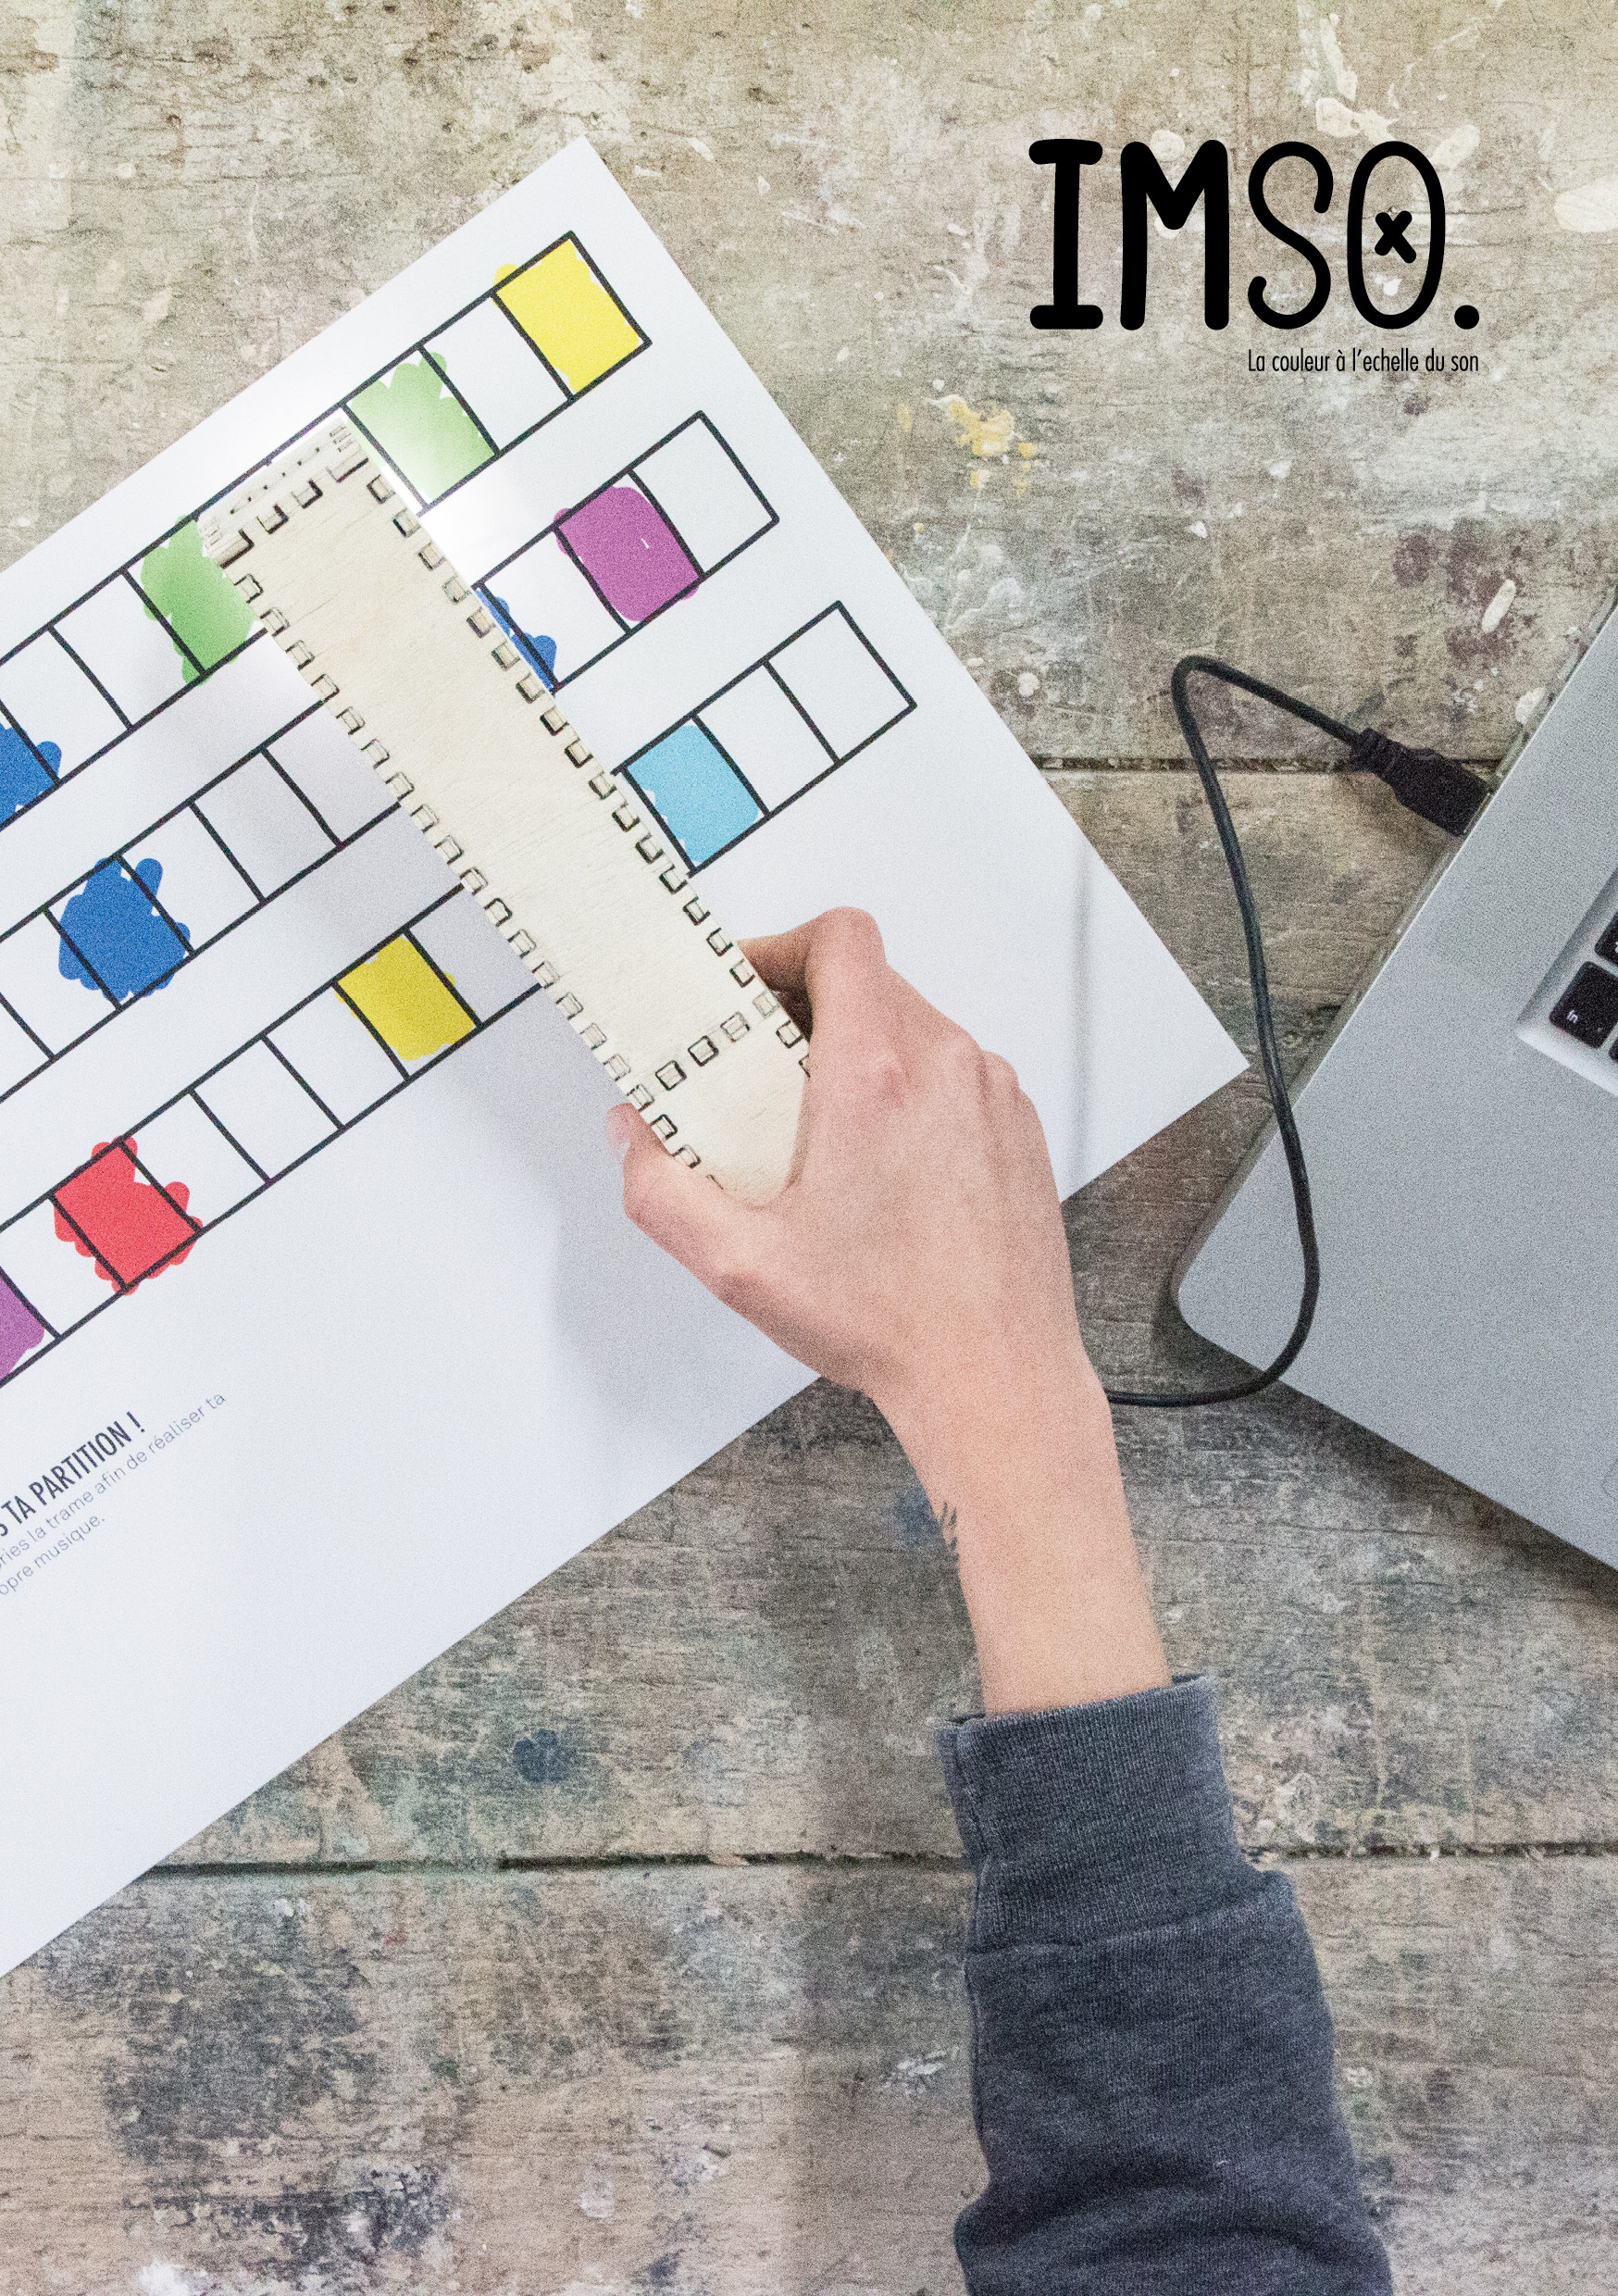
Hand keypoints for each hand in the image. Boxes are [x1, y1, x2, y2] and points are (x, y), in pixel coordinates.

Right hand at [605, 908, 1167, 1714]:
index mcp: (876, 1073)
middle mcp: (946, 1065)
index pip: (840, 939)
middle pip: (871, 981)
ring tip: (816, 1129)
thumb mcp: (737, 1262)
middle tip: (760, 1070)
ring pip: (915, 1028)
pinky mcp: (1019, 1129)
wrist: (994, 1376)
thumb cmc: (887, 1322)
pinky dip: (909, 1094)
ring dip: (859, 1054)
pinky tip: (878, 1168)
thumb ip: (660, 1187)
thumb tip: (633, 1131)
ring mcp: (993, 1095)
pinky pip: (954, 1075)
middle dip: (807, 1010)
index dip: (783, 946)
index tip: (746, 991)